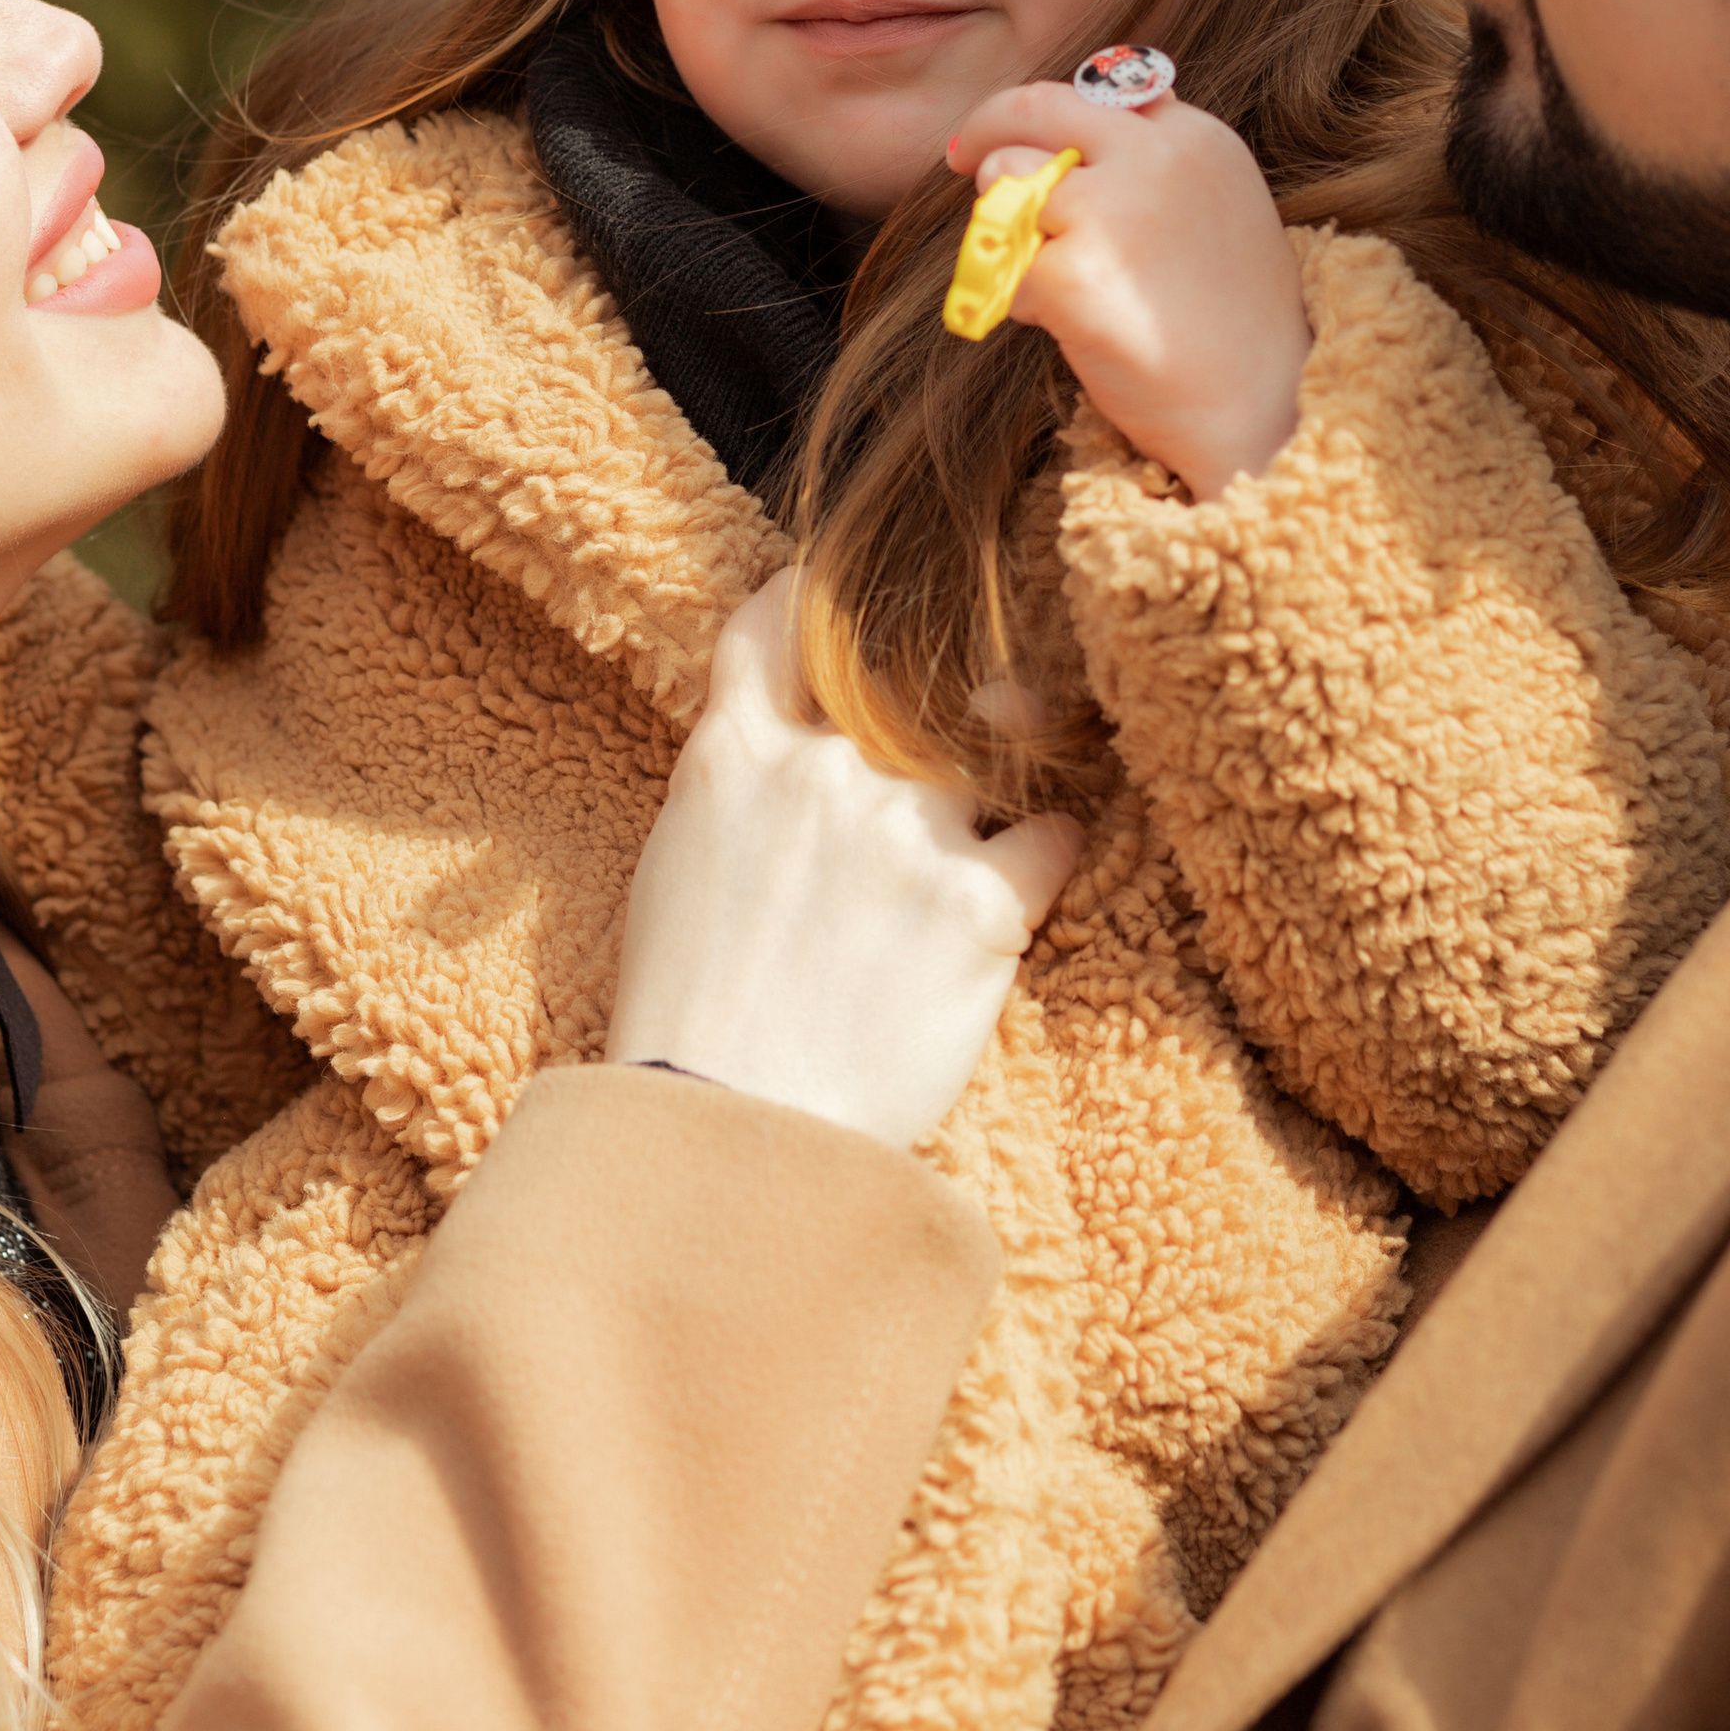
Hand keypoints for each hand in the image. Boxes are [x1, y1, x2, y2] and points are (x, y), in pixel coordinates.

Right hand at [609, 581, 1082, 1147]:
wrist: (733, 1129)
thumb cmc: (687, 1021)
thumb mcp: (675, 871)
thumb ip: (735, 792)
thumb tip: (777, 761)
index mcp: (734, 757)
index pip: (779, 624)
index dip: (814, 600)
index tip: (842, 602)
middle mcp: (825, 771)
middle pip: (907, 694)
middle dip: (937, 713)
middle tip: (964, 730)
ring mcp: (908, 831)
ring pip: (993, 757)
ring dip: (1004, 783)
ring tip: (1003, 817)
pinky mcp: (983, 904)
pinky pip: (1054, 838)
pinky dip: (1051, 855)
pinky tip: (1032, 887)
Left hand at [945, 83, 1310, 499]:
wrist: (1263, 409)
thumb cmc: (1236, 325)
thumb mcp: (1220, 210)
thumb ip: (1155, 166)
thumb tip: (1064, 145)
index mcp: (1196, 137)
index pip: (1099, 93)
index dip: (1051, 115)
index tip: (1017, 131)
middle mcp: (1153, 158)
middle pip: (1036, 108)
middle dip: (986, 127)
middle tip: (961, 157)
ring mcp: (1110, 211)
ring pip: (1006, 183)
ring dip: (1013, 230)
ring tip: (1068, 285)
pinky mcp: (1071, 272)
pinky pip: (1008, 268)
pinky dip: (1024, 301)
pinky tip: (1076, 330)